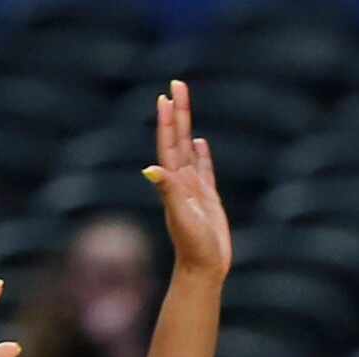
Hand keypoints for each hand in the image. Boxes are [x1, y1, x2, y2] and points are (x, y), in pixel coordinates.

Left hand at [145, 80, 229, 280]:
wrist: (203, 271)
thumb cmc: (193, 247)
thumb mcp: (181, 216)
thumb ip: (167, 190)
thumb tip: (150, 169)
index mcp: (174, 183)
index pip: (169, 144)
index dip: (167, 120)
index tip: (166, 96)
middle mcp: (181, 183)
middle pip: (179, 139)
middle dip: (178, 112)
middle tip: (177, 84)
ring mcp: (194, 190)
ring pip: (190, 150)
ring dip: (187, 128)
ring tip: (184, 104)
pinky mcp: (207, 199)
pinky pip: (204, 170)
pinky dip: (202, 154)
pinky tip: (201, 142)